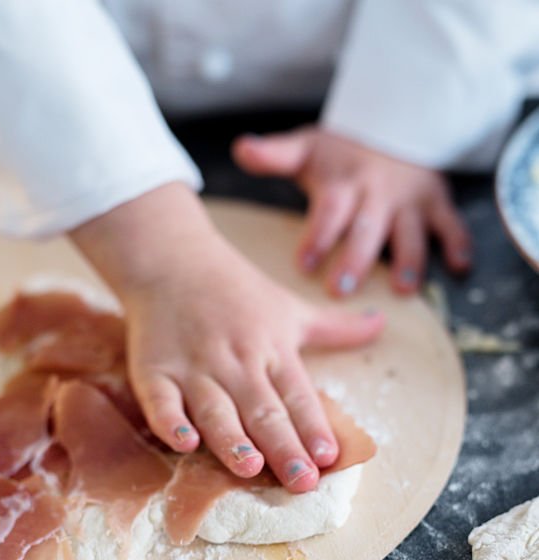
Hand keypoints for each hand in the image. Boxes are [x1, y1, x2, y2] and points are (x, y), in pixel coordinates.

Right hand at [70, 184, 383, 492]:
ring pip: (215, 409)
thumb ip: (335, 327)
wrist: (169, 258)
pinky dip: (171, 422)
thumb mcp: (289, 307)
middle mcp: (236, 361)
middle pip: (263, 410)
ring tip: (250, 468)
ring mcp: (193, 367)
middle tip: (301, 482)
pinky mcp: (155, 370)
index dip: (313, 426)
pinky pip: (162, 401)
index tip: (329, 457)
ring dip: (232, 439)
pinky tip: (183, 444)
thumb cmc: (235, 290)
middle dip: (283, 447)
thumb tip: (382, 323)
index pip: (297, 395)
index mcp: (272, 349)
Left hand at [232, 126, 471, 295]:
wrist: (391, 126)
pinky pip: (450, 224)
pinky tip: (461, 267)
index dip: (318, 236)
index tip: (304, 263)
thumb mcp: (306, 148)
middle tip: (340, 288)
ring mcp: (409, 200)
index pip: (330, 210)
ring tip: (403, 289)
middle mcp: (377, 192)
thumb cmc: (339, 154)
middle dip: (356, 259)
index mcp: (344, 183)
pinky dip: (458, 244)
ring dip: (409, 260)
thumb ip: (274, 155)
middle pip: (367, 228)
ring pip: (410, 232)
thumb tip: (242, 147)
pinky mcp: (436, 203)